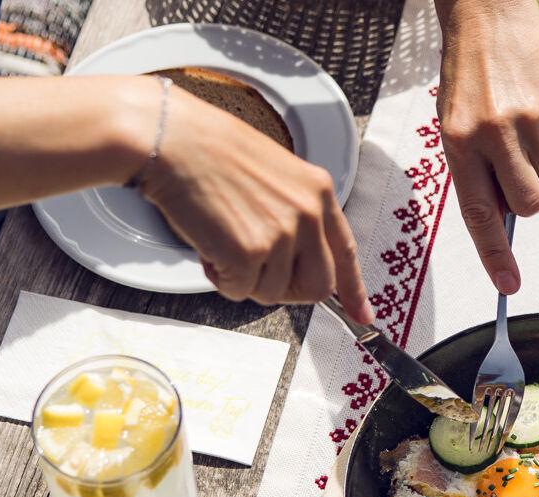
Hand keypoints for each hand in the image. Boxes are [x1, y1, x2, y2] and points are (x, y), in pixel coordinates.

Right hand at [136, 88, 372, 323]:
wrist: (175, 140)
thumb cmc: (213, 152)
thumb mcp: (277, 174)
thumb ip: (296, 213)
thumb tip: (300, 257)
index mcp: (318, 192)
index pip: (346, 251)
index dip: (353, 289)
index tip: (362, 314)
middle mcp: (308, 214)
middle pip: (317, 287)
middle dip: (287, 289)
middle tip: (258, 272)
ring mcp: (280, 234)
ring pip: (273, 293)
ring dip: (245, 279)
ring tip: (224, 239)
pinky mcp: (248, 253)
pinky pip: (239, 291)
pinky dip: (220, 278)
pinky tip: (210, 245)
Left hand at [436, 0, 538, 294]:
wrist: (489, 16)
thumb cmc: (468, 75)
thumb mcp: (455, 125)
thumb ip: (476, 169)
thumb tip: (503, 214)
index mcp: (459, 143)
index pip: (479, 212)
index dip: (494, 254)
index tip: (508, 285)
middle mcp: (494, 134)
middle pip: (528, 205)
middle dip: (527, 200)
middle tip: (516, 172)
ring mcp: (529, 120)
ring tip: (521, 125)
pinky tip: (534, 105)